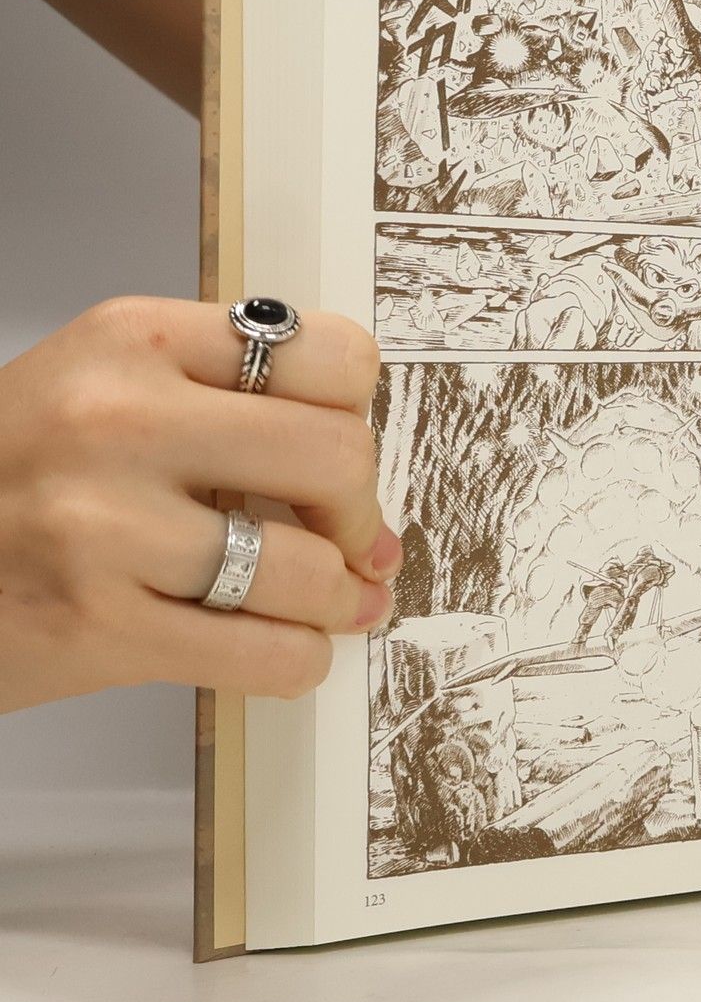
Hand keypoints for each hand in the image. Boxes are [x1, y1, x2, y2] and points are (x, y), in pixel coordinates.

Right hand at [0, 298, 397, 711]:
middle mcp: (119, 420)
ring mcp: (103, 527)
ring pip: (308, 569)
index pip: (330, 354)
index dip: (356, 411)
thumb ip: (225, 408)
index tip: (337, 450)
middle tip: (347, 540)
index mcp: (134, 340)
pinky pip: (265, 654)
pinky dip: (298, 661)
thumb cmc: (8, 476)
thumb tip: (365, 498)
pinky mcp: (96, 627)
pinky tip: (284, 649)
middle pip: (338, 456)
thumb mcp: (103, 389)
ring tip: (323, 605)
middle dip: (359, 513)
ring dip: (336, 601)